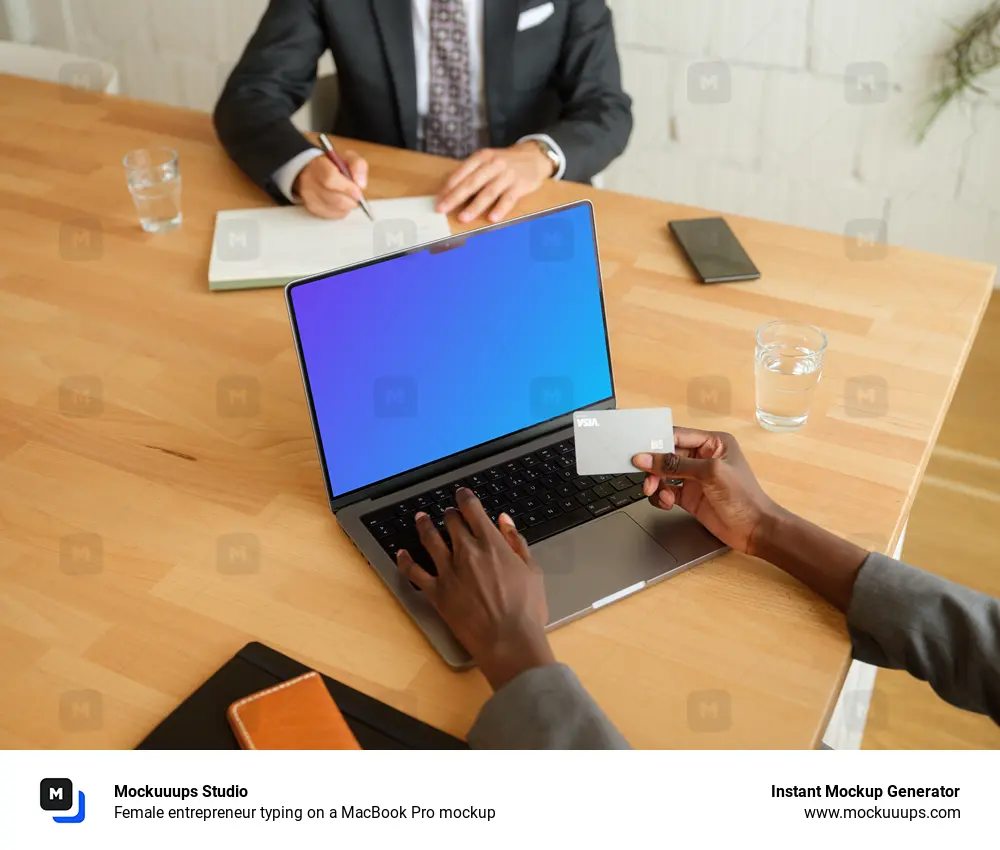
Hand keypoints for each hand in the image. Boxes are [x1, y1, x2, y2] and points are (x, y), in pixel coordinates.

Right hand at [294, 151, 367, 219]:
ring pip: (336, 209)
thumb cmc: (334, 166)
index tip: (358, 190)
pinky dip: (342, 210)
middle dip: (351, 199)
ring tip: (349, 197)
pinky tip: (341, 202)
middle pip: (335, 199)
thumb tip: (361, 185)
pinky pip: (334, 215)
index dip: (347, 187)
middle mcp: (309, 181)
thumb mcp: (348, 158)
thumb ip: (358, 166)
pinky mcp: (312, 209)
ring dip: (348, 205)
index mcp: (318, 165)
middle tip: (356, 195)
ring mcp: (309, 197)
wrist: (314, 171)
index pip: (330, 178)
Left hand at [395, 488, 554, 689]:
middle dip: (449, 513)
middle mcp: (466, 552)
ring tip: (421, 518)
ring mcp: (448, 571)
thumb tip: (504, 521)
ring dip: (424, 525)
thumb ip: (516, 541)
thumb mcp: (532, 570)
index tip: (462, 494)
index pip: (472, 510)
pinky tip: (401, 553)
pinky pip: (414, 572)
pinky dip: (405, 560)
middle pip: (451, 521)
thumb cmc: (526, 609)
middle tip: (449, 512)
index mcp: (491, 544)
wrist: (509, 641)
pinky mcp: (436, 592)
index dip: (465, 497)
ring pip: (429, 539)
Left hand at [436, 142, 553, 223]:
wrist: (534, 156)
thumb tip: (450, 192)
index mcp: (482, 157)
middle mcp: (494, 164)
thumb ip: (472, 173)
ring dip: (475, 206)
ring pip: (489, 192)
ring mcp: (507, 175)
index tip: (438, 200)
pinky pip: (508, 199)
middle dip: (455, 197)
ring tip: (463, 218)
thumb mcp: (487, 160)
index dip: (449, 187)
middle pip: (472, 182)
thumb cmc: (505, 162)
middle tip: (443, 209)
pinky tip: (492, 218)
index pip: (462, 172)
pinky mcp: (520, 185)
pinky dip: (500, 209)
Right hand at [632, 428, 778, 555]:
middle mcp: (702, 458)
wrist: (755, 531)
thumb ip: (676, 464)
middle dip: (655, 467)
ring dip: (656, 484)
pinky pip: (666, 491)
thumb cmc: (743, 497)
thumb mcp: (710, 473)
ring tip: (658, 494)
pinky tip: (667, 503)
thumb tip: (646, 458)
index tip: (640, 454)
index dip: (657, 444)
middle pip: (667, 456)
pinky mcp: (689, 496)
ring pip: (663, 474)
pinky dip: (661, 497)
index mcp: (713, 443)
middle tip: (648, 480)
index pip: (677, 436)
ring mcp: (695, 478)